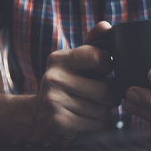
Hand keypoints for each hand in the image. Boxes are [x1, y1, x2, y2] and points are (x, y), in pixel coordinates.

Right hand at [29, 21, 118, 145]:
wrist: (38, 113)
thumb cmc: (67, 81)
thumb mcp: (76, 60)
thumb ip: (93, 42)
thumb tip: (107, 26)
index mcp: (59, 58)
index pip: (99, 57)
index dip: (110, 66)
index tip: (107, 70)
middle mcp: (53, 77)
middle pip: (106, 90)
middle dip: (113, 95)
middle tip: (108, 95)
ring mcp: (53, 101)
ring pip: (103, 110)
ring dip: (105, 111)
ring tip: (95, 106)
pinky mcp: (58, 122)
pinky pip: (96, 124)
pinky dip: (98, 123)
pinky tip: (87, 118)